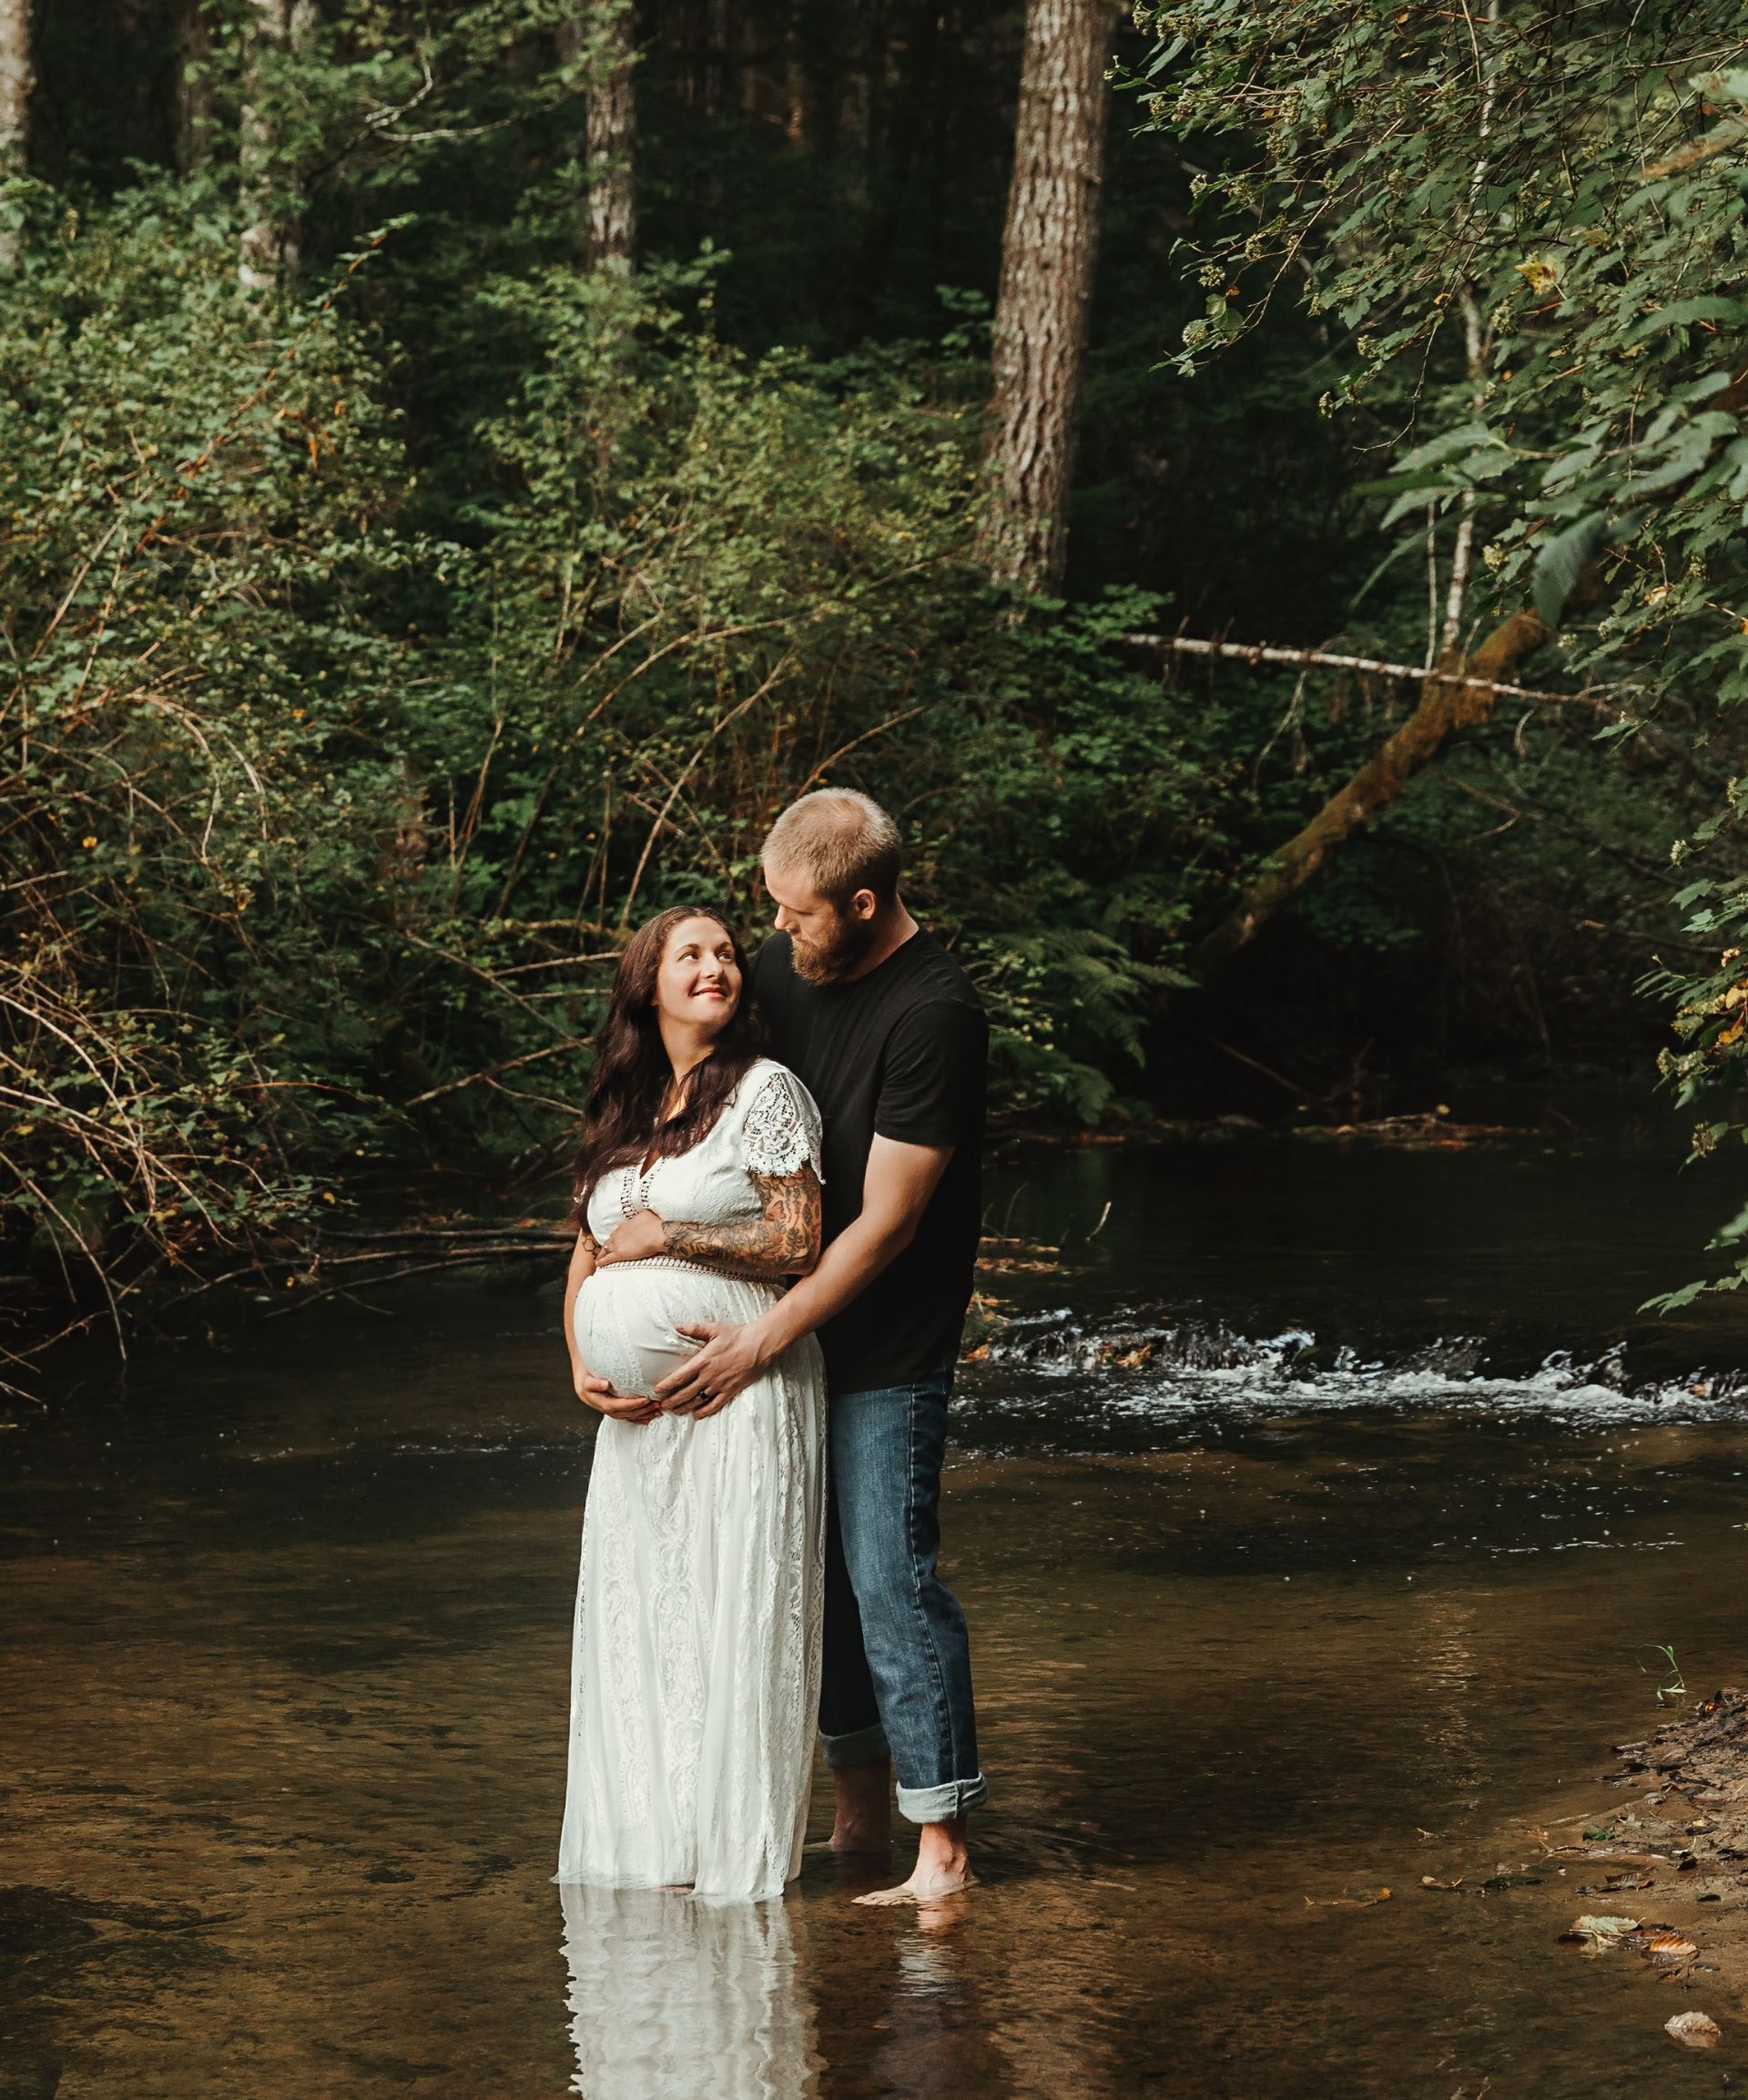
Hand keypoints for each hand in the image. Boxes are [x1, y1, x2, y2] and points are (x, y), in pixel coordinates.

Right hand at [572, 1356, 659, 1424]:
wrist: (583, 1375)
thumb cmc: (586, 1373)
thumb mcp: (586, 1377)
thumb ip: (594, 1382)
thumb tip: (605, 1384)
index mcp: (596, 1401)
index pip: (615, 1405)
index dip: (630, 1404)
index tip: (645, 1399)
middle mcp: (603, 1408)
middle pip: (624, 1413)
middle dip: (641, 1410)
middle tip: (656, 1404)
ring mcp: (609, 1410)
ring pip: (627, 1416)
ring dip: (643, 1415)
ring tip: (658, 1410)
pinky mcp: (614, 1408)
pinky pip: (627, 1416)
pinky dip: (639, 1418)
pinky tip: (650, 1417)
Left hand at [595, 1209, 667, 1265]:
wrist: (657, 1234)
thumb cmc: (655, 1224)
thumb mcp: (647, 1214)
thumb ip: (642, 1216)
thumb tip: (644, 1214)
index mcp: (625, 1225)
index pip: (617, 1232)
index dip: (616, 1236)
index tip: (616, 1239)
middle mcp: (618, 1234)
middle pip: (609, 1240)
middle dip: (607, 1245)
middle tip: (605, 1250)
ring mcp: (617, 1244)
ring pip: (605, 1249)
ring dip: (602, 1254)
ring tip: (599, 1258)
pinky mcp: (619, 1254)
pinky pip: (607, 1259)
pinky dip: (602, 1262)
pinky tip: (598, 1264)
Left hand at [655, 1320, 771, 1418]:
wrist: (759, 1345)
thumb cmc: (737, 1335)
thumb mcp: (714, 1329)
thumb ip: (693, 1329)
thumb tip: (675, 1326)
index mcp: (702, 1361)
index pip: (679, 1377)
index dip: (666, 1385)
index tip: (656, 1390)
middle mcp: (709, 1376)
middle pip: (685, 1393)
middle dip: (671, 1401)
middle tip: (661, 1406)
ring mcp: (719, 1386)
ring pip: (697, 1401)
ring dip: (684, 1408)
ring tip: (674, 1411)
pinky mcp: (730, 1391)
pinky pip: (715, 1405)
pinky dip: (704, 1412)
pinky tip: (696, 1415)